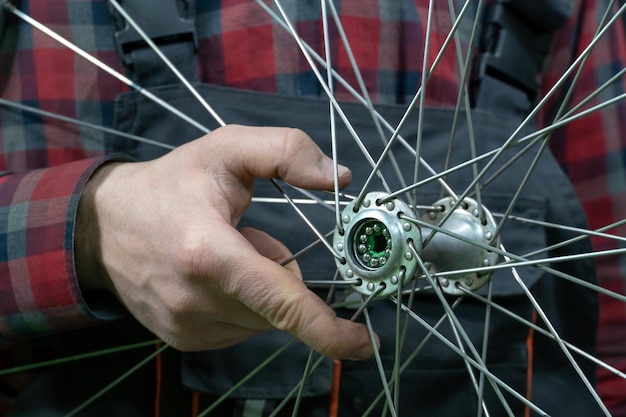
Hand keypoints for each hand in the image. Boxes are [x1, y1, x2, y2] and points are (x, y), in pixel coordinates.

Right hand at [75, 125, 377, 359]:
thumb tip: (339, 179)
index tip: (366, 343)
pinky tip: (210, 276)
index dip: (329, 329)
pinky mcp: (185, 340)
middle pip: (278, 304)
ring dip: (259, 287)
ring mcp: (188, 328)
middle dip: (278, 270)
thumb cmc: (170, 184)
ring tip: (221, 253)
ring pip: (263, 318)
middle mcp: (197, 301)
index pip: (281, 303)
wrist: (104, 226)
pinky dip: (241, 302)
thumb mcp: (226, 149)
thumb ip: (286, 152)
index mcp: (209, 254)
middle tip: (244, 235)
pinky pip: (241, 327)